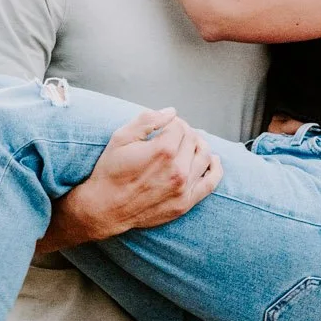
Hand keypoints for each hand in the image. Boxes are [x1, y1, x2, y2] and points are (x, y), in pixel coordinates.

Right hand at [37, 107, 220, 253]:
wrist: (105, 208)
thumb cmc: (110, 171)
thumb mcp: (121, 138)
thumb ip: (147, 119)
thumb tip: (172, 112)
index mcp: (163, 150)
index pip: (179, 125)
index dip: (172, 122)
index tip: (164, 125)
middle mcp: (177, 169)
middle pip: (193, 138)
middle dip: (184, 131)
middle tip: (173, 134)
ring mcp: (184, 187)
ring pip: (205, 156)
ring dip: (199, 145)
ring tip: (190, 143)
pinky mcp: (186, 202)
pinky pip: (211, 182)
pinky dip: (215, 168)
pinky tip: (213, 160)